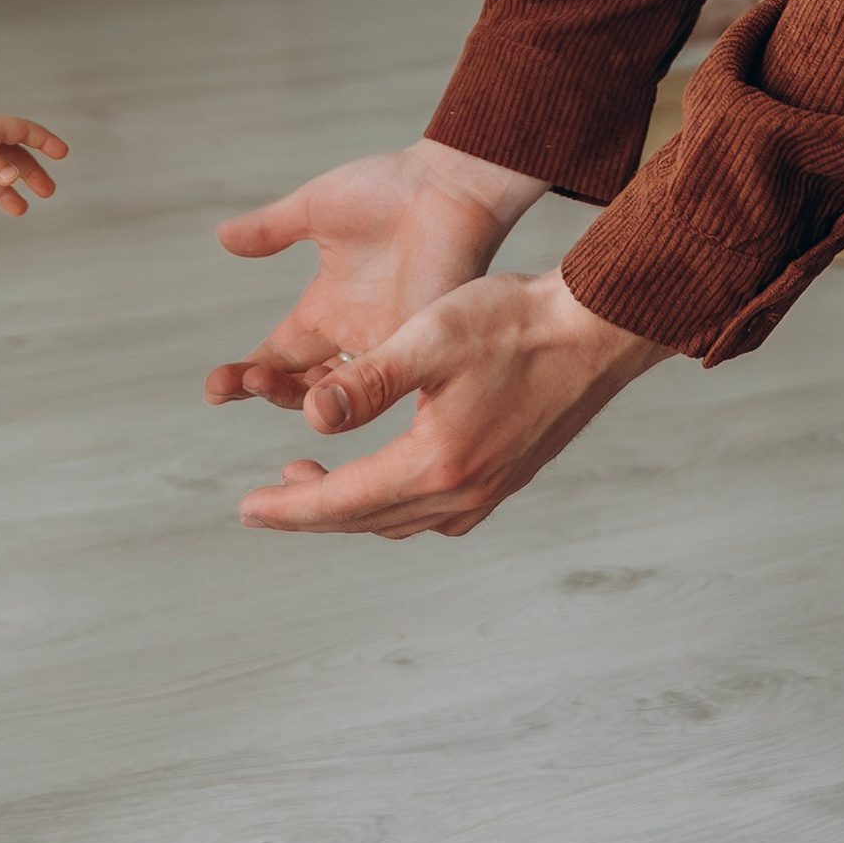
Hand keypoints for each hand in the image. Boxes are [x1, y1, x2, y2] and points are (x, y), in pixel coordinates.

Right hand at [207, 142, 541, 417]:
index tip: (212, 388)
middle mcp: (350, 335)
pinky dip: (349, 399)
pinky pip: (380, 386)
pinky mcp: (415, 345)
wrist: (448, 185)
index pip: (275, 356)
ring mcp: (383, 344)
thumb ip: (270, 229)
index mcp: (324, 309)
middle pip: (298, 384)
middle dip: (260, 388)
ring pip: (336, 395)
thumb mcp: (314, 209)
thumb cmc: (389, 191)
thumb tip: (222, 237)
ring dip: (294, 395)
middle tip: (231, 383)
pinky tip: (321, 403)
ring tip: (258, 381)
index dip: (243, 376)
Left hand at [237, 267, 665, 537]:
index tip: (245, 512)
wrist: (598, 330)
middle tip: (265, 504)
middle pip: (367, 520)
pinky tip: (384, 478)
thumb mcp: (428, 339)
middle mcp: (464, 492)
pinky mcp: (506, 479)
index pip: (341, 502)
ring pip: (401, 520)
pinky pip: (436, 513)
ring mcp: (490, 492)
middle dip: (311, 514)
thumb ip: (365, 381)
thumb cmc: (514, 322)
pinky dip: (394, 504)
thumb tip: (308, 418)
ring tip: (311, 482)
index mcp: (437, 463)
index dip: (287, 510)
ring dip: (352, 509)